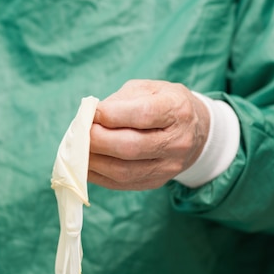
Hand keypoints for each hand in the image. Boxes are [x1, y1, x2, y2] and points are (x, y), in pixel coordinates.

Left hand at [88, 80, 209, 190]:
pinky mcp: (156, 182)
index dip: (111, 115)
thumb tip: (90, 117)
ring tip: (77, 149)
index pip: (142, 115)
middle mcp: (178, 142)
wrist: (195, 131)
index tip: (91, 112)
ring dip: (93, 161)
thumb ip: (120, 101)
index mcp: (177, 110)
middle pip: (131, 147)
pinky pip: (121, 184)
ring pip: (124, 171)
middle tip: (79, 132)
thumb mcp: (147, 89)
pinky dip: (97, 175)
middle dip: (97, 140)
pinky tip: (85, 164)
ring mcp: (169, 166)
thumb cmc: (163, 103)